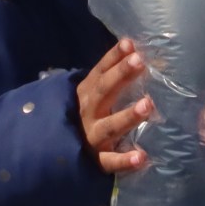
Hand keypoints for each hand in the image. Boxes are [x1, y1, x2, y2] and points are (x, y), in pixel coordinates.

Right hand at [78, 38, 153, 175]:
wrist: (57, 152)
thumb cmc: (87, 117)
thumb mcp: (93, 94)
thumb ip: (112, 76)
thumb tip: (137, 51)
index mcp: (87, 93)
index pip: (100, 71)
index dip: (114, 57)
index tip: (130, 44)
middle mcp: (88, 112)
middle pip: (104, 91)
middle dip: (121, 75)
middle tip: (140, 62)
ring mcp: (92, 136)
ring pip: (109, 126)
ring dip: (127, 116)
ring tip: (147, 105)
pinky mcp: (97, 161)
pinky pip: (111, 161)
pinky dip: (125, 160)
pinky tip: (142, 157)